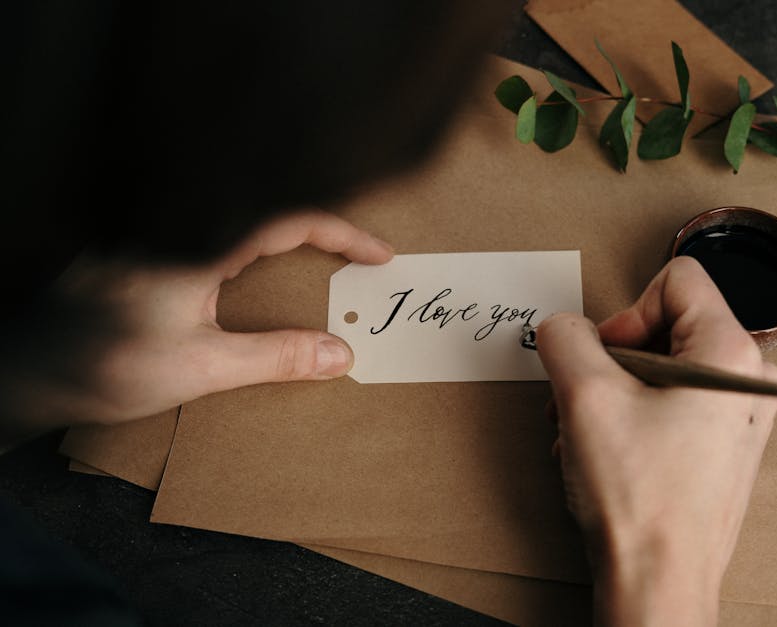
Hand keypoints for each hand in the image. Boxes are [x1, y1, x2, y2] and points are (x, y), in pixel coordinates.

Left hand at [42, 211, 392, 426]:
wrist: (29, 370)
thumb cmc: (104, 364)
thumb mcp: (201, 366)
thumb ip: (275, 356)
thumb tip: (340, 354)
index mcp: (199, 240)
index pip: (290, 218)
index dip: (344, 234)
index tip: (380, 256)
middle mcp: (180, 224)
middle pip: (270, 210)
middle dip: (322, 230)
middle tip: (358, 259)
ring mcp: (159, 233)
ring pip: (241, 219)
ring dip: (288, 238)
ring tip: (321, 266)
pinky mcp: (145, 248)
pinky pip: (215, 233)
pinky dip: (255, 248)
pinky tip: (259, 277)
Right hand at [536, 257, 776, 626]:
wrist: (658, 583)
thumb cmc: (641, 502)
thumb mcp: (585, 397)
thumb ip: (564, 338)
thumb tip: (561, 328)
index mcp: (731, 354)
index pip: (676, 279)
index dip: (626, 312)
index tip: (607, 358)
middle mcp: (747, 380)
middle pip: (664, 325)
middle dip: (610, 360)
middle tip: (586, 400)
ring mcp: (736, 416)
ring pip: (659, 368)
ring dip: (610, 394)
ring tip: (589, 434)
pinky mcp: (720, 445)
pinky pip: (667, 404)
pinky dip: (627, 419)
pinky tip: (605, 454)